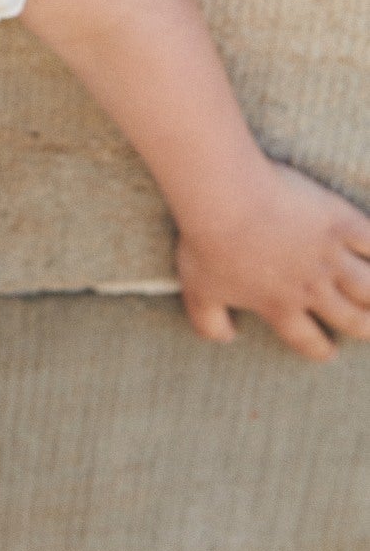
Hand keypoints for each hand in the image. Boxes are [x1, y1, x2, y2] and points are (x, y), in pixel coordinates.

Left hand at [176, 158, 369, 360]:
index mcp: (279, 305)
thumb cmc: (208, 243)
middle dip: (365, 327)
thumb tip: (226, 338)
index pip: (307, 339)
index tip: (328, 351)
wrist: (227, 200)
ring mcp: (329, 256)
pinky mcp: (339, 223)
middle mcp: (311, 288)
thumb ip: (209, 321)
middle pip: (351, 319)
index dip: (319, 349)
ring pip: (369, 287)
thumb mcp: (198, 290)